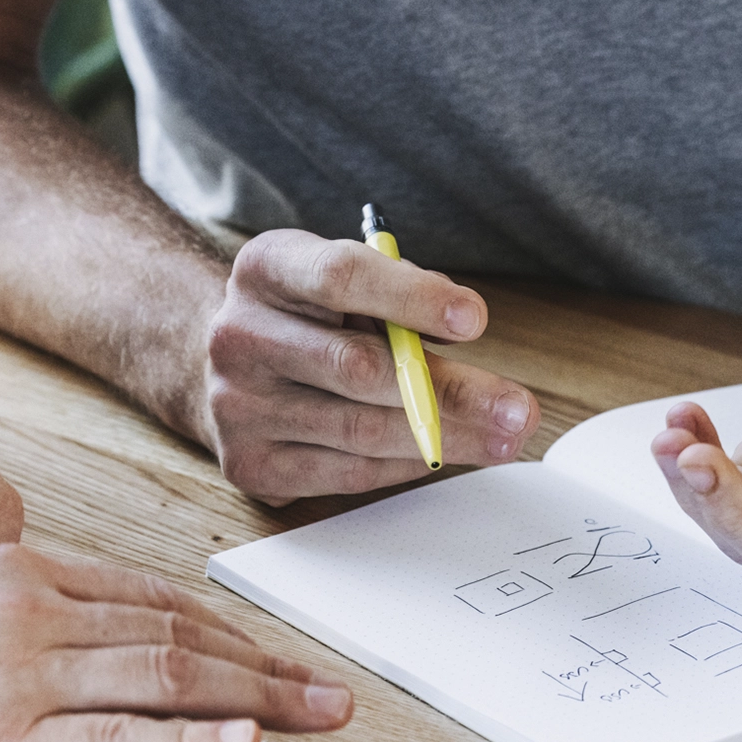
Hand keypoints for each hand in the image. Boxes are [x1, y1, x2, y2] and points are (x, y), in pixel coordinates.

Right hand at [0, 544, 353, 741]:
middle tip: (330, 690)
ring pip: (168, 678)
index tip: (282, 656)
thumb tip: (117, 633)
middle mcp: (38, 612)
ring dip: (258, 698)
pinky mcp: (6, 741)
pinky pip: (116, 739)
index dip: (234, 632)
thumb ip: (43, 611)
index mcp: (31, 574)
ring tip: (317, 714)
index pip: (160, 600)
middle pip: (181, 637)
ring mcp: (25, 675)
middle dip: (269, 666)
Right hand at [202, 229, 539, 502]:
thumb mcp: (344, 278)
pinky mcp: (249, 463)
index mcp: (265, 268)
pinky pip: (347, 473)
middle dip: (451, 391)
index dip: (412, 298)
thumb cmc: (309, 316)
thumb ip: (399, 290)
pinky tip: (443, 454)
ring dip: (445, 439)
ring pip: (360, 430)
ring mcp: (236, 405)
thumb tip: (463, 323)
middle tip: (517, 407)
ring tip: (503, 438)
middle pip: (358, 367)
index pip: (340, 277)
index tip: (474, 320)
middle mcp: (239, 335)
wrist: (225, 365)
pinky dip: (406, 464)